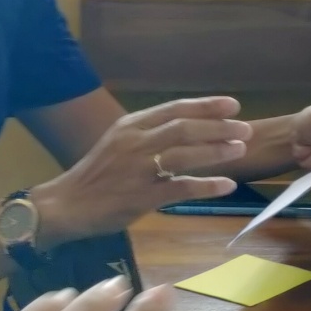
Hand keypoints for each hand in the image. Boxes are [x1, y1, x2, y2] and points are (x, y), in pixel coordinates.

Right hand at [32, 97, 247, 244]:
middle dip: (218, 127)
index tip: (233, 105)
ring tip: (240, 150)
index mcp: (130, 126)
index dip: (206, 106)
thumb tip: (184, 129)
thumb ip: (147, 135)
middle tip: (245, 129)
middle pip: (184, 127)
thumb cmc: (95, 176)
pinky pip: (180, 188)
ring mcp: (138, 169)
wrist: (65, 205)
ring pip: (184, 154)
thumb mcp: (118, 144)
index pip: (174, 108)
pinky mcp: (140, 196)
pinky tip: (226, 185)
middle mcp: (135, 142)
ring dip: (216, 151)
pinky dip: (206, 185)